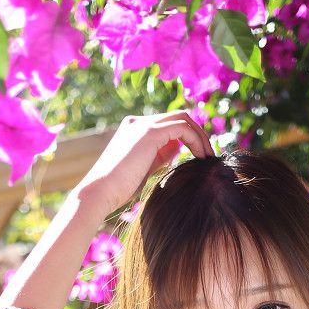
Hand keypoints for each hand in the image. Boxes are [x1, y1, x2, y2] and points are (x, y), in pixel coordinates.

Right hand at [75, 110, 214, 216]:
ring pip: (183, 119)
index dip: (187, 137)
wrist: (99, 192)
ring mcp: (143, 124)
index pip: (168, 124)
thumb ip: (158, 156)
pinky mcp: (150, 132)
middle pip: (178, 117)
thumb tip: (176, 149)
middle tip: (209, 154)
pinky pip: (182, 128)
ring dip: (200, 136)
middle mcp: (138, 122)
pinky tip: (201, 157)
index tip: (200, 156)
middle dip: (197, 133)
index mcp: (134, 128)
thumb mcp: (142, 169)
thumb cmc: (117, 189)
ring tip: (208, 157)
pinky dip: (196, 141)